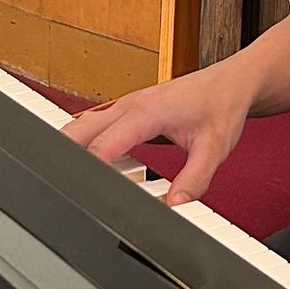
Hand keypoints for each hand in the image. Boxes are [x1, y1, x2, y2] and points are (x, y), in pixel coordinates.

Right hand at [60, 65, 253, 205]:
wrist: (229, 82)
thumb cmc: (221, 108)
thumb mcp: (216, 149)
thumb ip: (196, 179)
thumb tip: (176, 206)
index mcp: (147, 112)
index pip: (104, 143)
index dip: (88, 168)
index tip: (77, 190)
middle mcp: (129, 105)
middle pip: (79, 131)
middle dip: (63, 156)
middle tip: (59, 187)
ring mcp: (124, 105)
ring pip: (81, 126)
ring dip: (69, 149)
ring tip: (65, 180)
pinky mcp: (125, 110)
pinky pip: (93, 124)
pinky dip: (82, 143)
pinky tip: (81, 163)